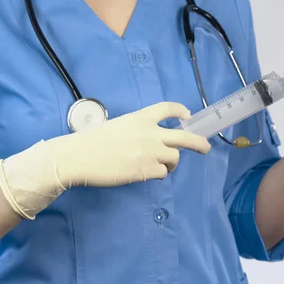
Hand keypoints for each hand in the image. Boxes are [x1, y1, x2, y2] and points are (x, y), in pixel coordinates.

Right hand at [0, 102, 210, 218]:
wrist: (78, 157)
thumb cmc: (90, 142)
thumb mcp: (116, 126)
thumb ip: (135, 131)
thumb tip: (147, 142)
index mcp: (140, 117)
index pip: (167, 108)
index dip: (180, 111)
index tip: (187, 115)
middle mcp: (150, 132)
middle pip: (184, 136)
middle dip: (199, 143)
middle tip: (205, 147)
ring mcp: (150, 152)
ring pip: (175, 158)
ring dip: (171, 163)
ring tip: (162, 167)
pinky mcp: (146, 170)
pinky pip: (162, 173)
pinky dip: (158, 174)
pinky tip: (146, 173)